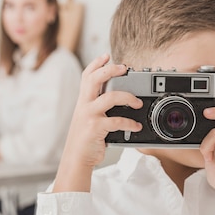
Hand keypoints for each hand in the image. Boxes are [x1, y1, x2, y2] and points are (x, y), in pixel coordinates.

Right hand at [53, 54, 142, 191]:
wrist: (76, 159)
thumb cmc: (85, 140)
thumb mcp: (87, 119)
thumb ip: (98, 108)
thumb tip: (118, 99)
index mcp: (83, 102)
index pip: (86, 76)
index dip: (96, 63)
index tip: (106, 55)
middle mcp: (84, 105)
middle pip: (95, 79)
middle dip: (110, 70)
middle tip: (124, 68)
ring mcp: (89, 116)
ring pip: (110, 97)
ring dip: (128, 97)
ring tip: (138, 102)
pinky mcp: (96, 128)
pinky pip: (117, 120)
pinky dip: (130, 123)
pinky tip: (136, 126)